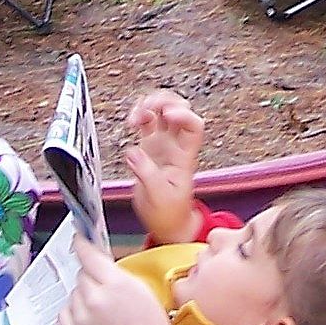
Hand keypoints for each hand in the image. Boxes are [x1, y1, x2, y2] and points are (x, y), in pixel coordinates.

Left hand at [59, 238, 178, 324]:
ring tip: (104, 315)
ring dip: (83, 299)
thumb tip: (98, 262)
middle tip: (107, 295)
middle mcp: (94, 298)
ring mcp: (81, 318)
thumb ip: (116, 274)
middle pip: (81, 275)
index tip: (77, 240)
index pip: (88, 255)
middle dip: (91, 280)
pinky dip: (75, 315)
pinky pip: (65, 313)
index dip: (81, 245)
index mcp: (115, 283)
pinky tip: (92, 323)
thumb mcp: (141, 290)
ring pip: (73, 294)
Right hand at [122, 90, 203, 243]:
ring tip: (135, 116)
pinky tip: (132, 121)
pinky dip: (140, 114)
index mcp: (184, 157)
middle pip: (179, 109)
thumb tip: (133, 152)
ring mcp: (163, 144)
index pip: (193, 126)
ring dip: (150, 104)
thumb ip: (147, 175)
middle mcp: (176, 146)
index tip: (167, 114)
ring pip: (163, 110)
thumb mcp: (159, 198)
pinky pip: (147, 121)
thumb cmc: (169, 213)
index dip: (183, 114)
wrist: (167, 223)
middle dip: (164, 101)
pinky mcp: (149, 146)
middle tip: (148, 108)